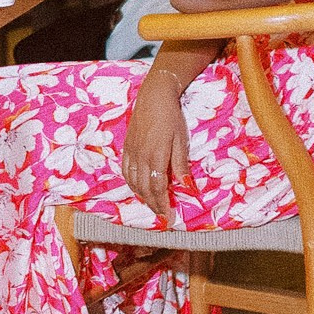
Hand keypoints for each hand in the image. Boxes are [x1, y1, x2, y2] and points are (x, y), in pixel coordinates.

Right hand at [119, 68, 191, 220]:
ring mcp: (131, 152)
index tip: (169, 217)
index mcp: (156, 156)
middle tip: (163, 217)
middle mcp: (140, 156)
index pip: (157, 188)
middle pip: (144, 188)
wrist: (154, 96)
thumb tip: (187, 187)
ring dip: (142, 196)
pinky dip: (131, 184)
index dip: (162, 205)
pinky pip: (125, 171)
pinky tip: (139, 188)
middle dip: (153, 205)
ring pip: (133, 182)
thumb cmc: (172, 117)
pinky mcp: (127, 147)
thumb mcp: (181, 140)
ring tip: (153, 205)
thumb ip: (181, 164)